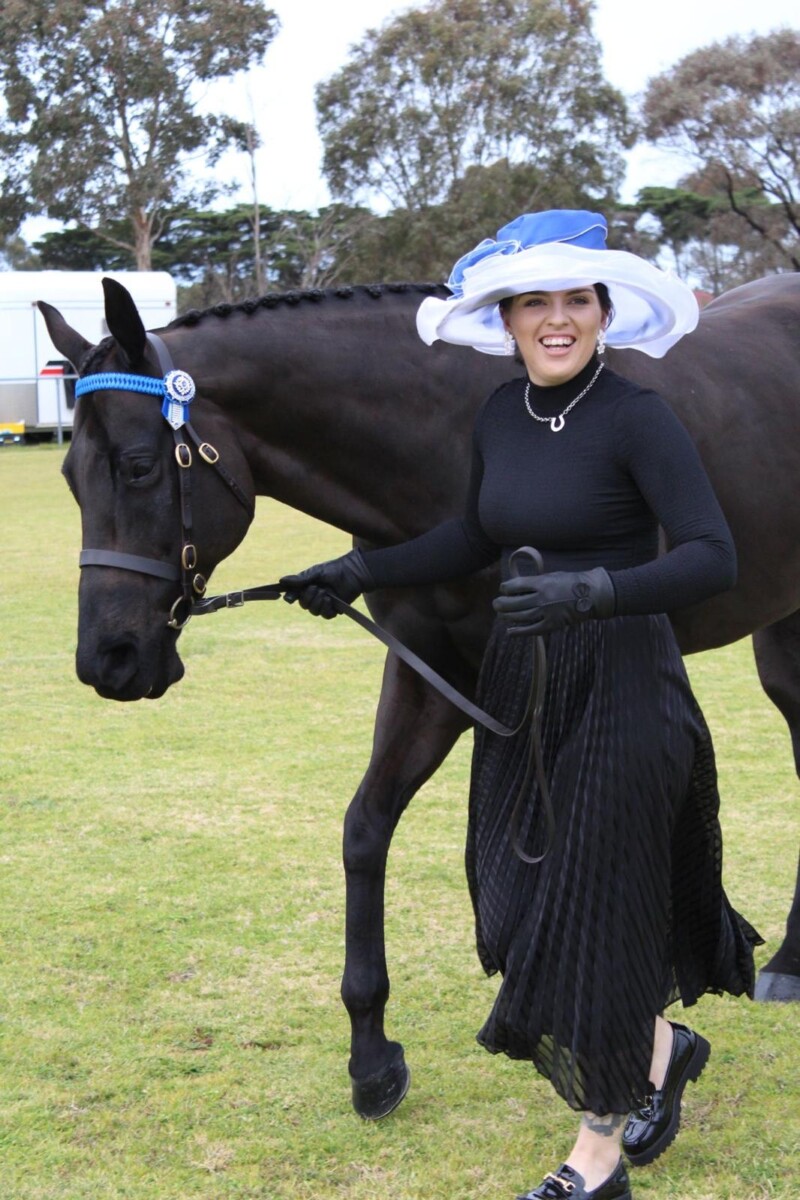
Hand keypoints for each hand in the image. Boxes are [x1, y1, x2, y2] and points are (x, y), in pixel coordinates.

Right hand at [279, 548, 373, 618]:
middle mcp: (314, 596)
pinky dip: (326, 608)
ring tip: (325, 592)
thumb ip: (300, 579)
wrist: (353, 572)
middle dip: (308, 597)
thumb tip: (281, 581)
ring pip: (314, 611)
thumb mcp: (316, 572)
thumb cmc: (334, 569)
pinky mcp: (334, 609)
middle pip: (304, 605)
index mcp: (307, 587)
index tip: (288, 597)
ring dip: (318, 602)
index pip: (294, 595)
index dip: (290, 596)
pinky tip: (330, 599)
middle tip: (317, 588)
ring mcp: (324, 603)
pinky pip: (325, 615)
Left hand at [493, 567, 614, 635]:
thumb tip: (516, 586)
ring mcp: (547, 612)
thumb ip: (535, 581)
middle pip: (515, 603)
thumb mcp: (552, 575)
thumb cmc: (571, 582)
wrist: (591, 594)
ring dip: (508, 616)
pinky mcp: (552, 624)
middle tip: (496, 604)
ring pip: (521, 616)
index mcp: (542, 583)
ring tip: (501, 615)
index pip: (516, 585)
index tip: (503, 589)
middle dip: (502, 604)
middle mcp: (542, 598)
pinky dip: (519, 632)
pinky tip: (509, 632)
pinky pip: (532, 630)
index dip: (506, 588)